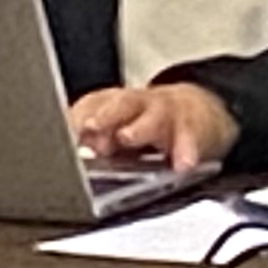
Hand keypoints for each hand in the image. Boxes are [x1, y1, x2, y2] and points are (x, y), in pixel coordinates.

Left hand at [68, 82, 237, 171]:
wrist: (198, 111)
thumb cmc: (146, 124)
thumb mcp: (118, 128)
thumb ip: (95, 141)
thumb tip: (75, 157)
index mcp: (113, 103)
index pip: (91, 107)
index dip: (79, 120)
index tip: (69, 133)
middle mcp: (138, 104)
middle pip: (119, 104)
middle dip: (104, 115)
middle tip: (91, 127)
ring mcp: (166, 113)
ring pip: (152, 116)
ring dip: (139, 127)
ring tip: (128, 137)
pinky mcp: (193, 128)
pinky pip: (189, 138)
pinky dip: (186, 151)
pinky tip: (182, 164)